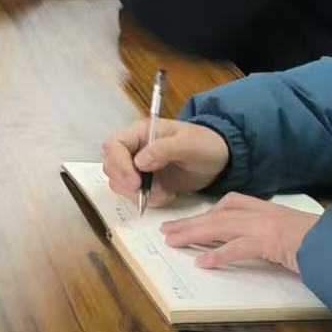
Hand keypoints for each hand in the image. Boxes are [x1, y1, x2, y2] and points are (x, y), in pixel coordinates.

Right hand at [100, 118, 228, 208]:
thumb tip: (140, 162)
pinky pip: (133, 194)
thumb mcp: (189, 144)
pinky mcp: (146, 182)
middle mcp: (134, 148)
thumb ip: (164, 149)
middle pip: (111, 166)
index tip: (136, 181)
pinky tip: (166, 195)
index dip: (118, 164)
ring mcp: (138, 166)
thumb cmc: (206, 145)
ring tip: (163, 193)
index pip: (113, 145)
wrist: (221, 160)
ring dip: (137, 194)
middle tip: (148, 191)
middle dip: (126, 183)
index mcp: (140, 132)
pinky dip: (147, 200)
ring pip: (119, 182)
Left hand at [162, 192, 318, 273]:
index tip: (193, 219)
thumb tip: (267, 246)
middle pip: (218, 214)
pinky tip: (203, 262)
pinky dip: (219, 254)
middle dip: (191, 222)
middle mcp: (264, 213)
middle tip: (168, 230)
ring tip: (172, 241)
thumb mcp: (294, 233)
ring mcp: (266, 226)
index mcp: (269, 210)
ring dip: (194, 233)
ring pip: (221, 226)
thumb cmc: (323, 241)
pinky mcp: (270, 242)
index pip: (232, 204)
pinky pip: (238, 248)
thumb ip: (276, 236)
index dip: (209, 212)